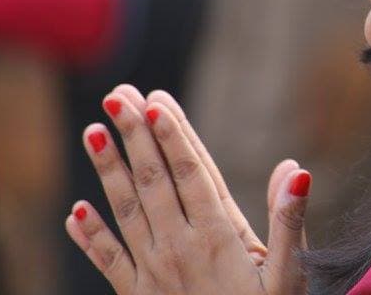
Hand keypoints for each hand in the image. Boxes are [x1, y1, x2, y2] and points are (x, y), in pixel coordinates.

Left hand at [64, 86, 310, 293]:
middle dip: (135, 135)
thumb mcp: (289, 277)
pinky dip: (91, 238)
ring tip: (92, 130)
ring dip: (108, 170)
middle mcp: (179, 247)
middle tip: (118, 94)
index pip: (190, 174)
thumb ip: (289, 221)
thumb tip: (296, 169)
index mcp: (217, 237)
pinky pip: (110, 262)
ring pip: (127, 210)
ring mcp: (154, 272)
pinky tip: (75, 212)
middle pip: (153, 180)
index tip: (155, 102)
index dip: (173, 136)